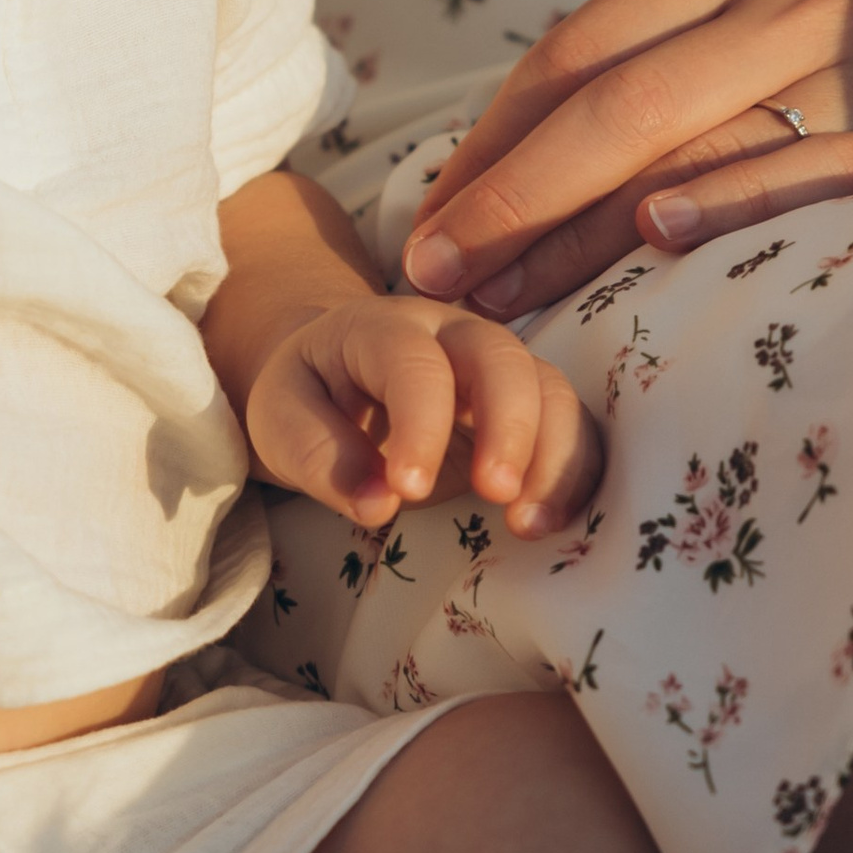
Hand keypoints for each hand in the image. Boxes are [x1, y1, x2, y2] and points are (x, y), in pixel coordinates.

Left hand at [245, 291, 600, 541]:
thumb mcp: (280, 418)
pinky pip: (572, 426)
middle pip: (502, 357)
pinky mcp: (527, 406)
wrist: (336, 376)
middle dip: (508, 426)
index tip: (408, 489)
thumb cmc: (308, 396)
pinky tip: (550, 521)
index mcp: (382, 327)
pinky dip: (573, 472)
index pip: (414, 362)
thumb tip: (376, 504)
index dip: (421, 424)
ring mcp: (497, 365)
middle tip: (493, 494)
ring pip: (550, 389)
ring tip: (529, 525)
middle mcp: (451, 334)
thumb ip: (317, 455)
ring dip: (553, 456)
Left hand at [399, 0, 852, 319]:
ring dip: (582, 231)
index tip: (424, 223)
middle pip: (612, 104)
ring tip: (504, 294)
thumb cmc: (837, 54)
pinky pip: (807, 179)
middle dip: (510, 198)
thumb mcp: (737, 23)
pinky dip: (731, 205)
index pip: (568, 56)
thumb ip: (628, 75)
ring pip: (690, 145)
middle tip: (435, 272)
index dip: (486, 148)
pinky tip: (657, 237)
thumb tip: (474, 180)